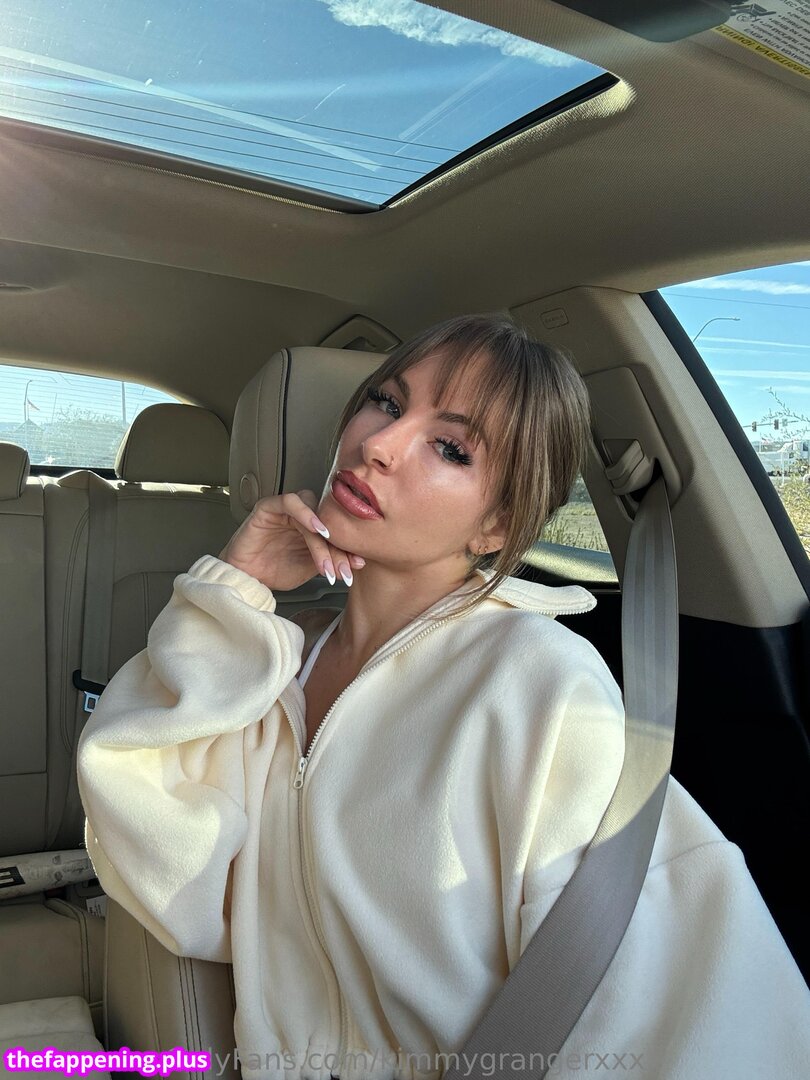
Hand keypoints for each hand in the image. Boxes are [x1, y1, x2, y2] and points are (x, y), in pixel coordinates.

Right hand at [218, 490, 364, 591]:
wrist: (245, 578)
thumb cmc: (274, 570)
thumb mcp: (310, 569)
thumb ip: (330, 560)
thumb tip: (358, 562)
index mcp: (315, 527)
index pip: (338, 532)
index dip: (348, 549)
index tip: (356, 566)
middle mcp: (303, 516)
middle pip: (328, 523)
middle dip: (338, 550)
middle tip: (342, 571)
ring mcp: (287, 510)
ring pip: (313, 515)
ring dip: (322, 541)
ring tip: (327, 562)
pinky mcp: (269, 506)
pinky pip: (290, 502)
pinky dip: (306, 513)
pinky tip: (316, 530)